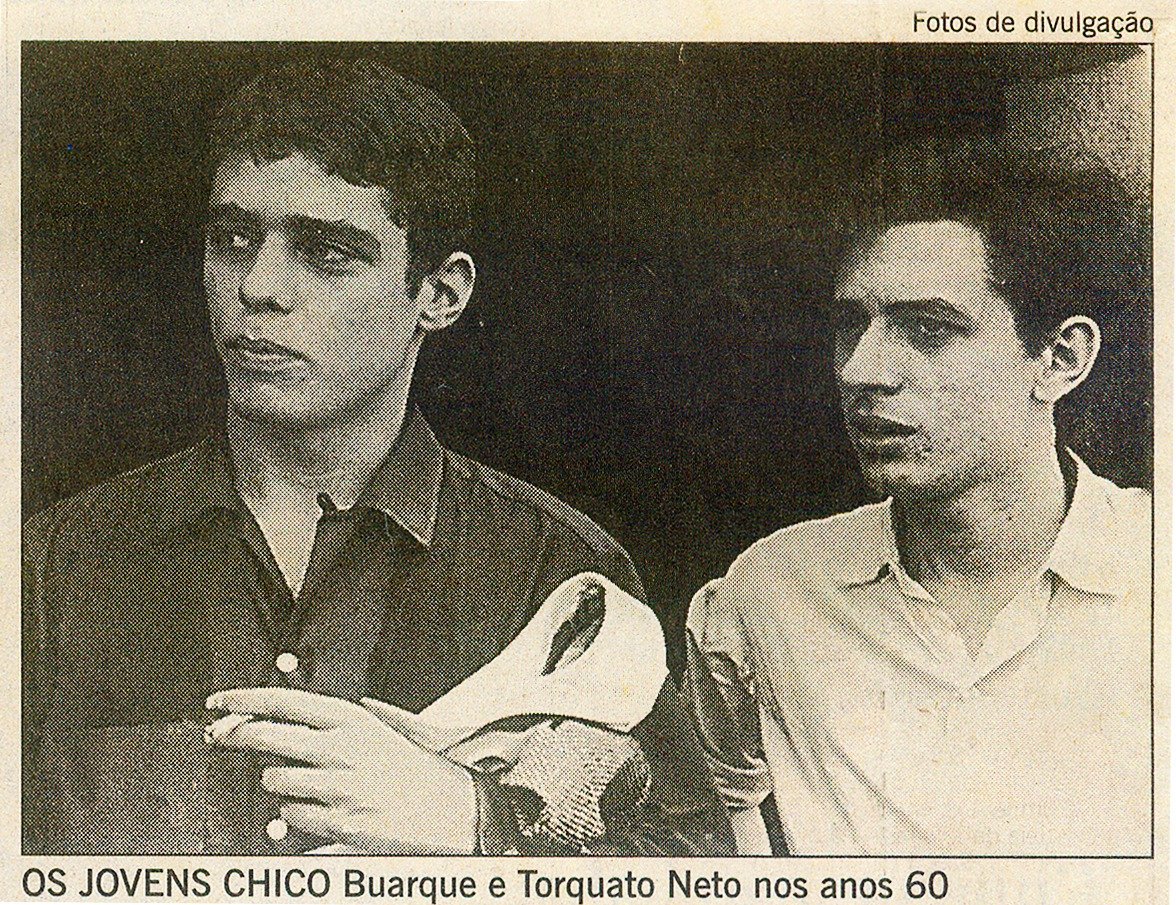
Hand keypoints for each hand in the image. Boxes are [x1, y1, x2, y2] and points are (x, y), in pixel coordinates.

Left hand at [205, 688, 476, 853]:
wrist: (457, 812)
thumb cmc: (421, 769)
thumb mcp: (388, 727)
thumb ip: (346, 714)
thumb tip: (299, 704)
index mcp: (352, 720)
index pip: (283, 701)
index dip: (243, 699)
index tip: (218, 702)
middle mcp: (341, 750)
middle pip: (265, 737)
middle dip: (235, 736)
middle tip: (222, 737)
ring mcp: (338, 788)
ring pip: (273, 781)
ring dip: (278, 782)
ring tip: (302, 782)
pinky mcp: (339, 824)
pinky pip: (290, 818)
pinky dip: (294, 816)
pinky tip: (316, 809)